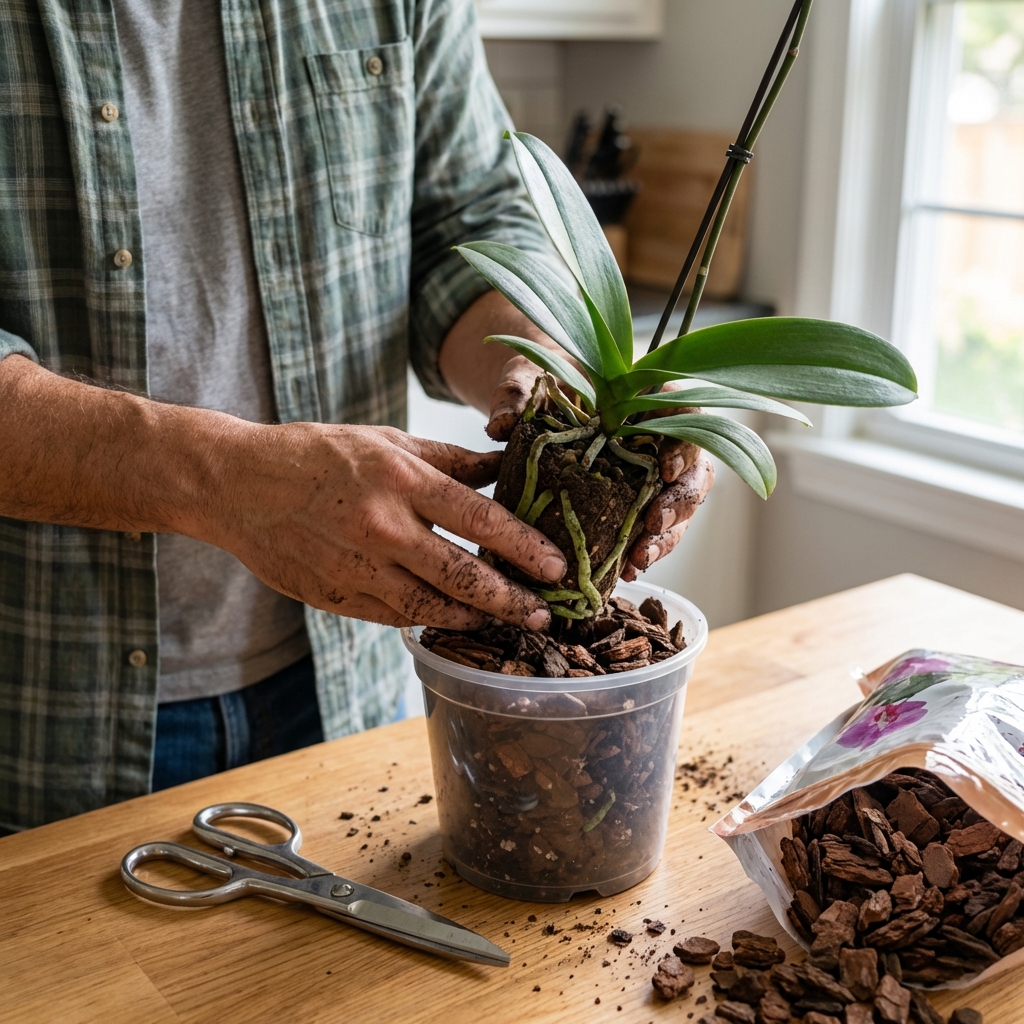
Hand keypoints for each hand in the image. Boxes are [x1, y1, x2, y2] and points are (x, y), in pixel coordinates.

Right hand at [208, 422, 566, 629]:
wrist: (238, 485)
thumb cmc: (316, 454)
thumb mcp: (385, 440)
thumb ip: (448, 459)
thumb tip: (502, 469)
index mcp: (399, 479)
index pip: (478, 520)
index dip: (524, 548)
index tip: (557, 567)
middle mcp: (381, 527)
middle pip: (462, 576)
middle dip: (511, 600)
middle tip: (543, 614)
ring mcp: (355, 568)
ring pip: (430, 608)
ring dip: (475, 619)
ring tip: (507, 622)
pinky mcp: (334, 596)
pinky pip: (394, 617)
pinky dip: (428, 621)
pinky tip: (453, 620)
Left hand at [485, 360, 713, 579]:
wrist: (529, 407)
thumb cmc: (536, 383)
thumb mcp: (522, 376)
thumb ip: (515, 392)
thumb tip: (503, 424)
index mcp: (643, 397)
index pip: (685, 414)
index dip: (683, 443)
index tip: (663, 469)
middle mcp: (656, 437)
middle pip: (693, 470)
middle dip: (680, 501)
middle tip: (654, 522)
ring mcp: (648, 472)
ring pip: (679, 505)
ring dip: (666, 536)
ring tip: (639, 557)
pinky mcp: (631, 502)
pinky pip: (649, 528)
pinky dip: (642, 549)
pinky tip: (625, 568)